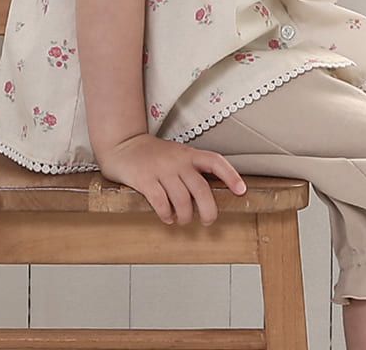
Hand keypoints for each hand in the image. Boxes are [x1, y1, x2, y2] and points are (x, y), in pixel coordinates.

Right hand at [96, 132, 246, 225]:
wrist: (123, 144)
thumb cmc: (153, 154)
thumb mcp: (177, 154)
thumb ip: (192, 169)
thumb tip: (210, 193)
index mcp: (189, 154)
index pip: (215, 161)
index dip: (231, 175)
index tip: (241, 191)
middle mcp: (178, 161)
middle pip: (200, 188)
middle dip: (208, 209)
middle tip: (208, 220)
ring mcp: (161, 170)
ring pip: (181, 199)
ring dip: (185, 216)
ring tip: (183, 220)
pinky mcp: (144, 179)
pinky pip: (160, 202)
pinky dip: (166, 214)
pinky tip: (167, 218)